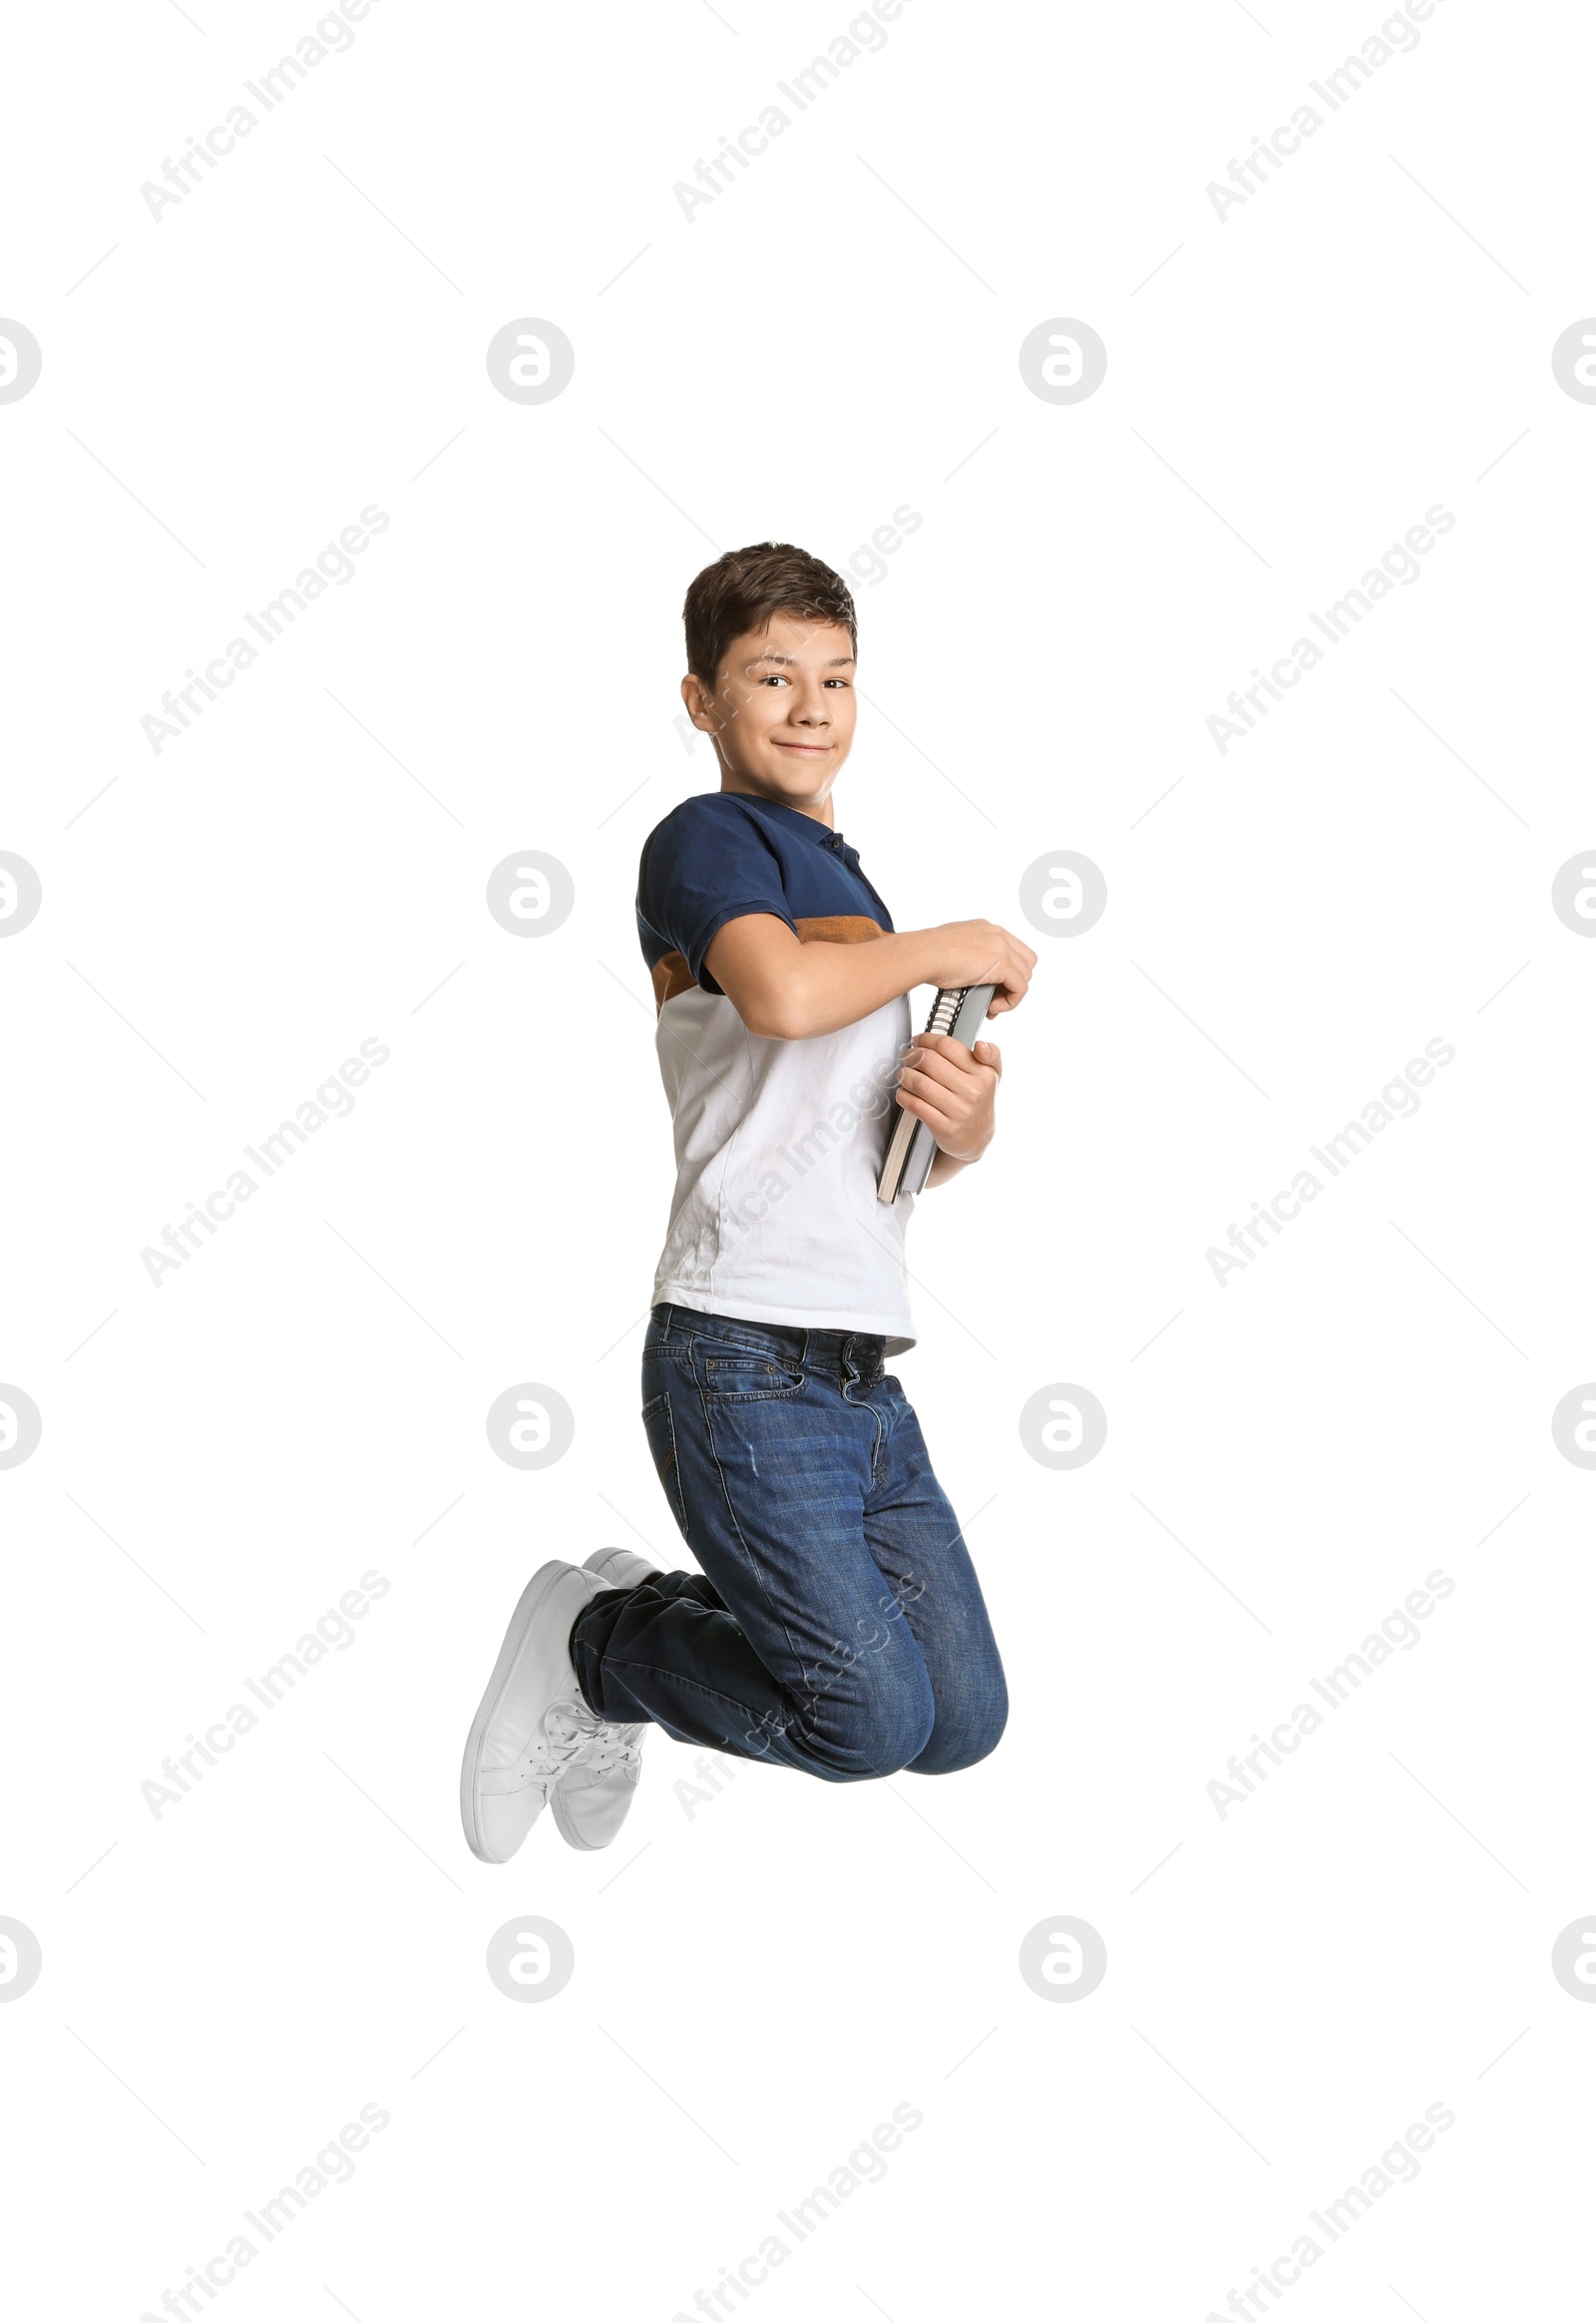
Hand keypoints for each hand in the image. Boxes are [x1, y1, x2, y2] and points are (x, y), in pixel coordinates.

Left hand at [894, 1032, 1001, 1166]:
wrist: (976, 1139)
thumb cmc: (980, 1100)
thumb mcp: (993, 1075)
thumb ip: (992, 1054)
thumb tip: (980, 1045)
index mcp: (983, 1074)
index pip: (947, 1046)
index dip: (927, 1039)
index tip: (918, 1041)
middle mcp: (973, 1092)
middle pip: (929, 1061)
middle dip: (912, 1056)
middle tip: (908, 1057)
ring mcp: (959, 1111)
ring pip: (920, 1083)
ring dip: (905, 1075)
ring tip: (903, 1074)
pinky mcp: (945, 1128)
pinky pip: (916, 1106)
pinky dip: (904, 1096)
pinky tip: (903, 1092)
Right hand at [927, 920, 1035, 1015]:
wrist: (924, 954)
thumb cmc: (928, 953)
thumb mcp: (954, 949)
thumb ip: (968, 957)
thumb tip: (969, 972)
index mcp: (986, 929)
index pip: (1013, 950)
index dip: (1008, 972)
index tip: (993, 986)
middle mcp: (997, 935)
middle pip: (1025, 962)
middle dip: (1013, 982)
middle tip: (995, 997)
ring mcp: (1002, 948)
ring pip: (1025, 975)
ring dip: (1010, 994)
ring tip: (991, 1005)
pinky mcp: (1002, 964)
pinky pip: (1020, 988)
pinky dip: (1010, 1002)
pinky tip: (993, 1008)